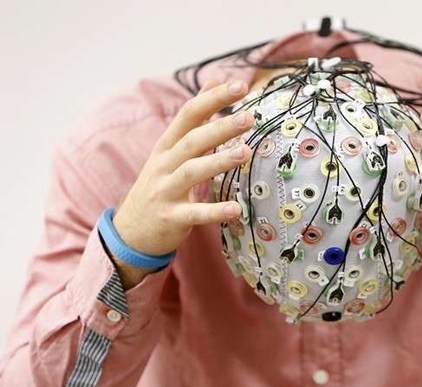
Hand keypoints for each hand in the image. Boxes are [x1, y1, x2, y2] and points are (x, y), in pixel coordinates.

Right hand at [110, 79, 253, 286]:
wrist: (131, 231)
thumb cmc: (160, 184)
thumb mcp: (170, 149)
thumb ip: (194, 118)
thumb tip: (214, 79)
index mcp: (167, 145)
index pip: (189, 114)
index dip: (213, 99)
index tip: (241, 85)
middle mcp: (164, 164)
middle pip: (192, 140)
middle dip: (220, 127)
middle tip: (249, 117)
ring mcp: (165, 191)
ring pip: (192, 172)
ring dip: (219, 161)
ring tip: (245, 152)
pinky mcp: (170, 218)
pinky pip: (194, 213)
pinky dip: (214, 211)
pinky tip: (236, 209)